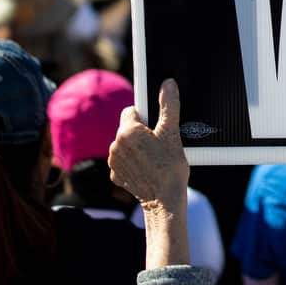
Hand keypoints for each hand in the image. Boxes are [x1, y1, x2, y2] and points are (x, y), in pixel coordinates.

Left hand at [109, 79, 189, 207]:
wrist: (164, 200)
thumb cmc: (169, 167)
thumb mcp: (172, 133)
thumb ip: (168, 105)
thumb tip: (168, 84)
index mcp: (127, 131)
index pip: (131, 111)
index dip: (146, 116)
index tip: (156, 126)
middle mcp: (115, 145)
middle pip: (128, 129)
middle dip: (141, 133)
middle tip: (159, 144)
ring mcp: (113, 162)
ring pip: (125, 145)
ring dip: (136, 148)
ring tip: (154, 158)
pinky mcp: (115, 175)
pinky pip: (123, 162)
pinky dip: (133, 163)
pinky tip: (147, 169)